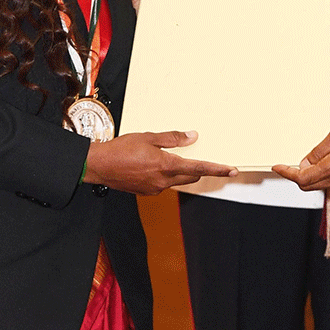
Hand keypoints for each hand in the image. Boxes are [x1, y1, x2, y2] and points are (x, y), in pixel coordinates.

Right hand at [84, 130, 236, 195]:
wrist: (99, 166)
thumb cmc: (119, 150)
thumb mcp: (148, 137)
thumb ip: (172, 138)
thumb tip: (191, 137)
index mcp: (166, 166)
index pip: (199, 168)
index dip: (217, 169)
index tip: (231, 170)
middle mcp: (163, 181)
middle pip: (191, 177)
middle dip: (198, 170)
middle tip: (201, 159)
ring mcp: (155, 188)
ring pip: (177, 181)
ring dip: (181, 172)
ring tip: (170, 158)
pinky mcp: (147, 191)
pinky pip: (163, 184)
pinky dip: (166, 175)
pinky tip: (154, 165)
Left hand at [274, 105, 329, 189]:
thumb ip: (320, 149)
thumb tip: (306, 161)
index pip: (304, 177)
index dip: (287, 173)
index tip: (278, 167)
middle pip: (309, 185)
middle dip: (295, 176)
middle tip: (285, 165)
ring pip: (319, 184)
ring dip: (307, 176)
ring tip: (300, 161)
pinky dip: (318, 174)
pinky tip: (317, 162)